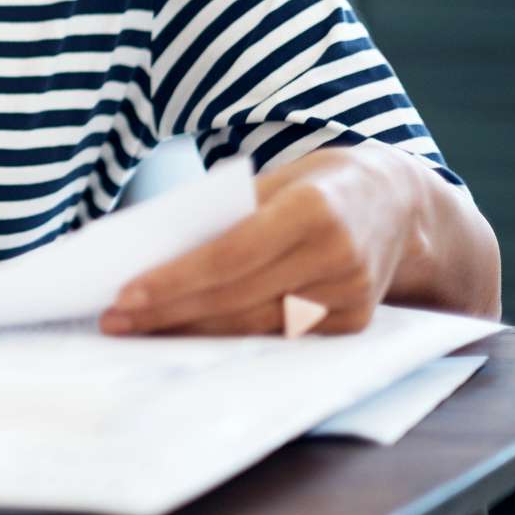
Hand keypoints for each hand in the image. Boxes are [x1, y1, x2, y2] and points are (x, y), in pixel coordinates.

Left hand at [100, 144, 423, 336]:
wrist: (400, 204)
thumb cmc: (319, 185)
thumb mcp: (274, 179)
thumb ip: (224, 215)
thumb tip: (154, 253)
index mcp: (312, 210)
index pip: (228, 255)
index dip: (174, 280)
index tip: (125, 295)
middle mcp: (336, 257)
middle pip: (235, 297)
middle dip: (168, 312)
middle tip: (114, 322)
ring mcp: (350, 296)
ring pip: (253, 324)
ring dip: (190, 330)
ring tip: (138, 331)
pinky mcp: (353, 324)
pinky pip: (278, 335)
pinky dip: (230, 335)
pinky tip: (189, 333)